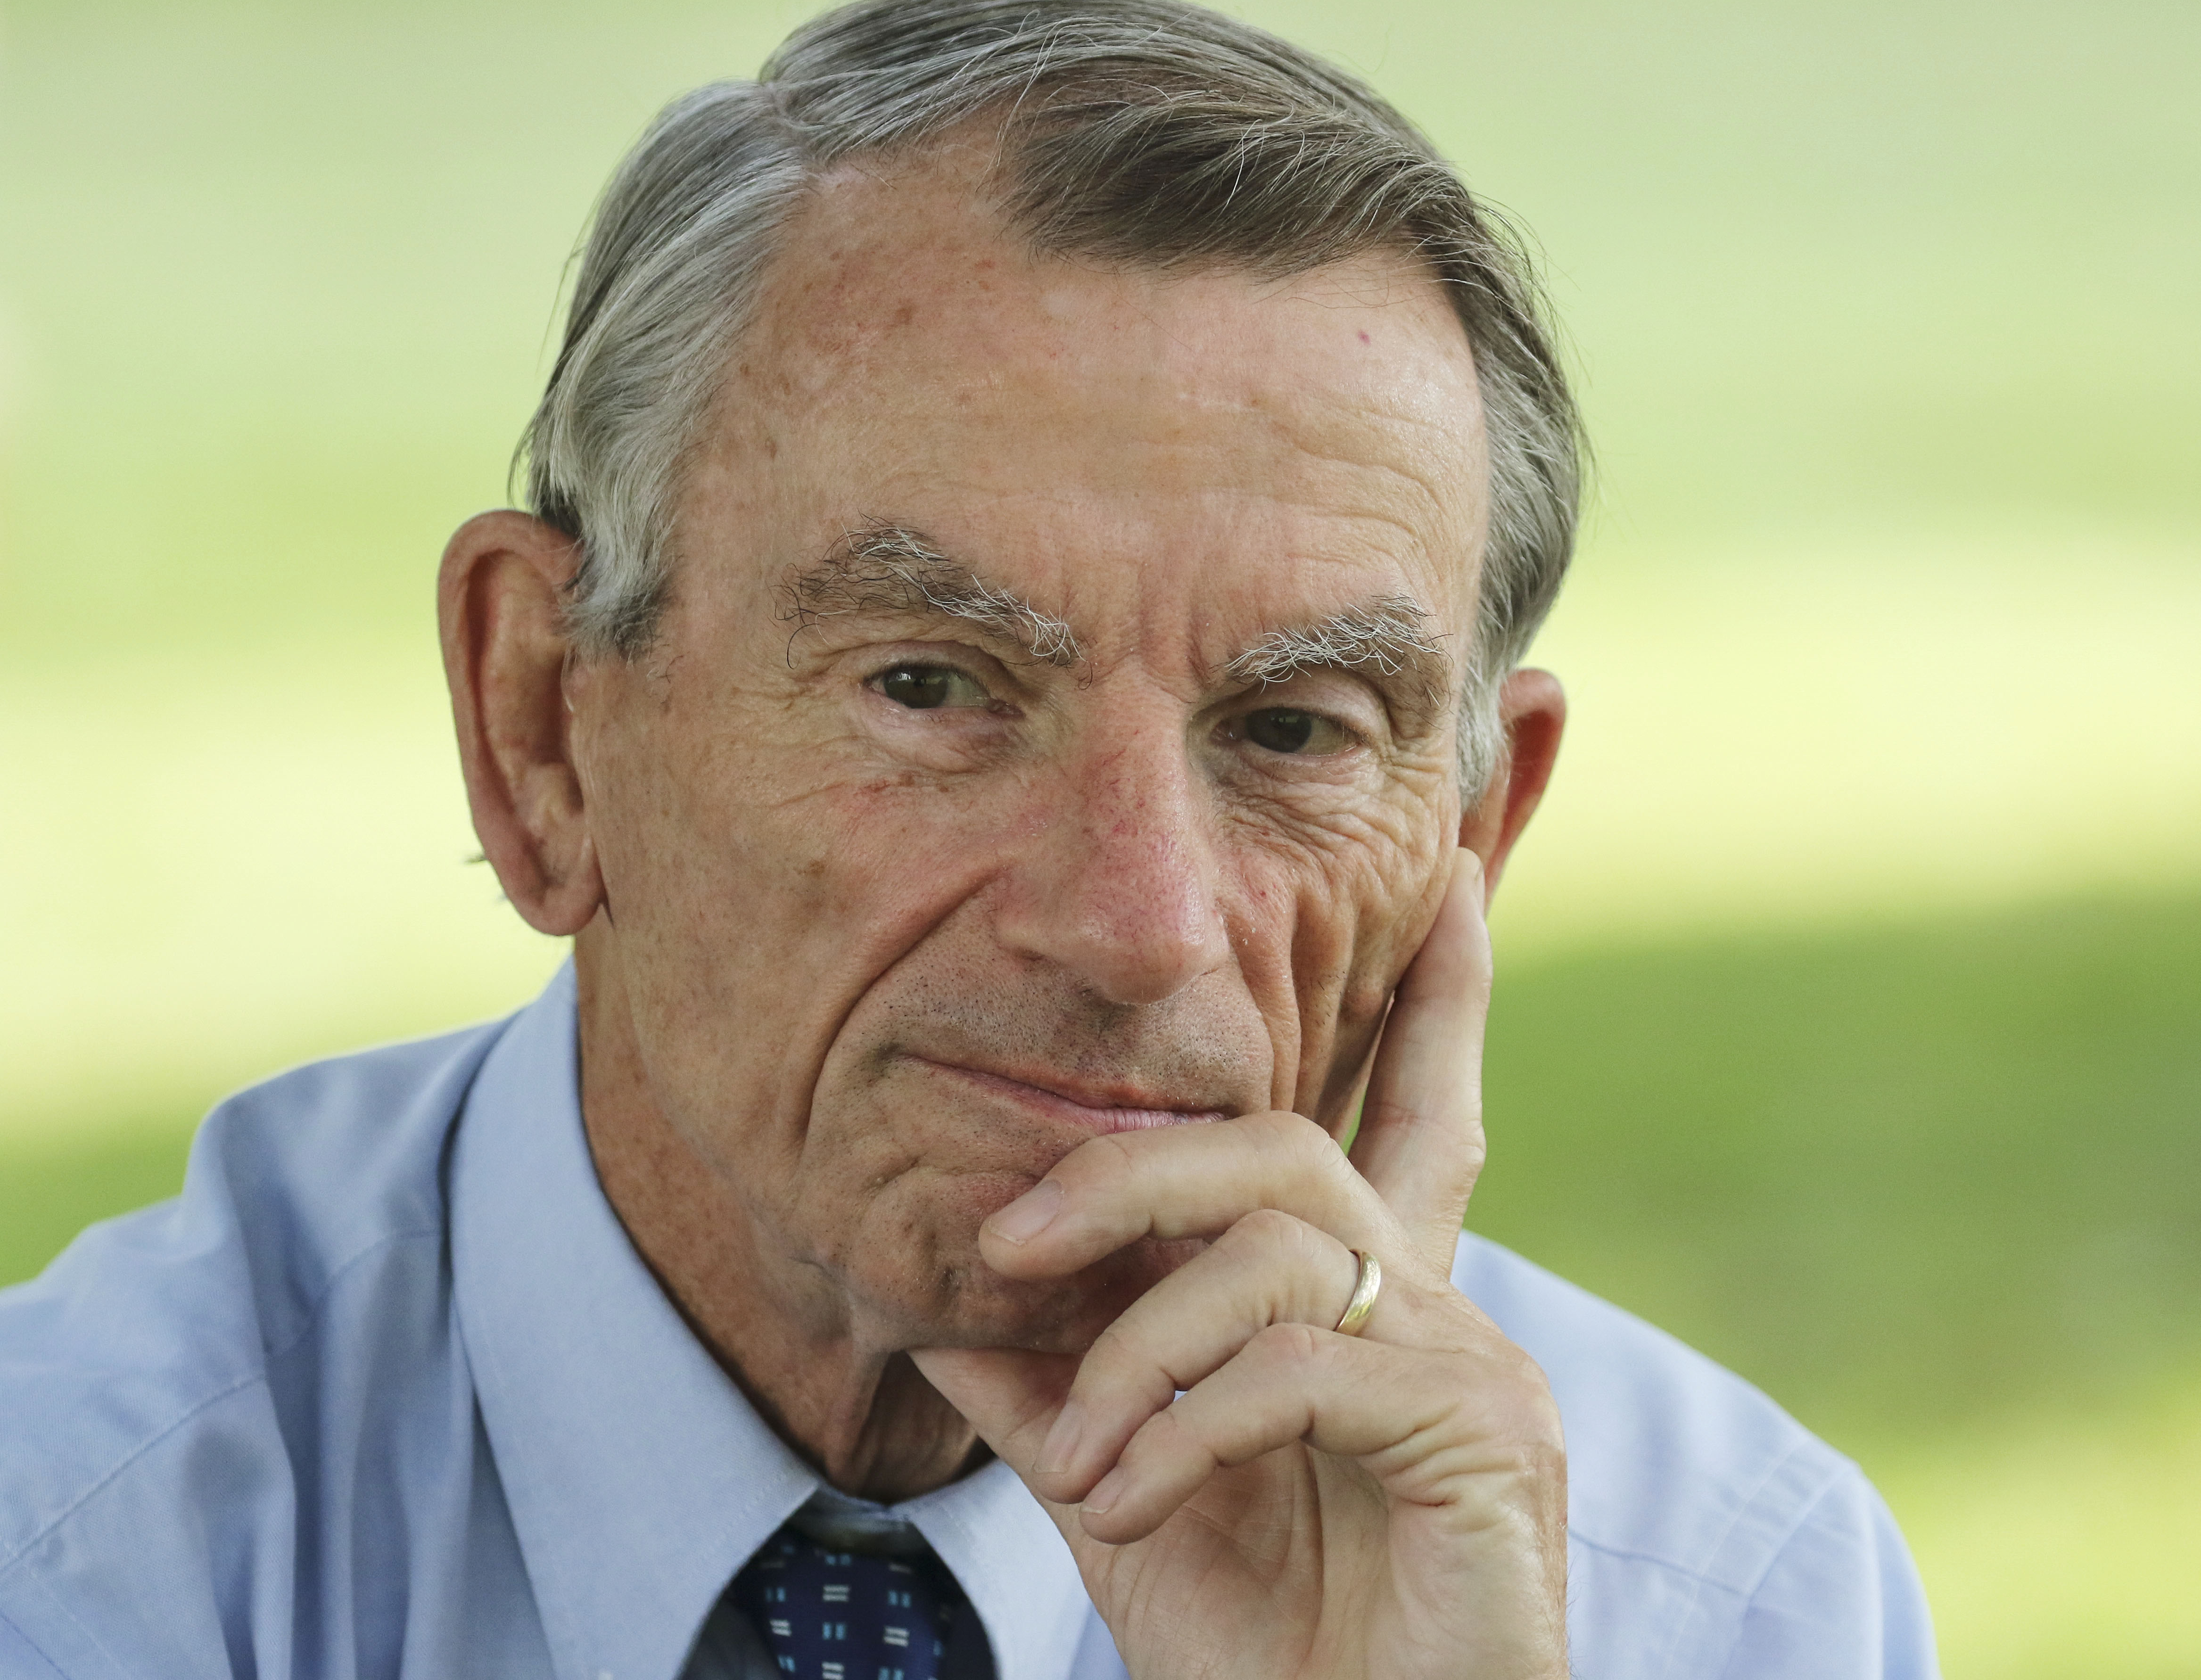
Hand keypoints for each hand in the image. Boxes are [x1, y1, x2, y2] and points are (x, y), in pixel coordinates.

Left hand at [912, 850, 1567, 1679]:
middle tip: (1013, 1238)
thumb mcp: (1131, 1494)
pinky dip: (1187, 1428)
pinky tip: (1136, 1504)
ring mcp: (1473, 1363)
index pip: (1409, 1113)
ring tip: (1082, 1463)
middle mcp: (1436, 1306)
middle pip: (1288, 1148)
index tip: (1462, 878)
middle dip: (1137, 1168)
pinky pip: (1301, 1367)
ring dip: (1138, 1349)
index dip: (1440, 998)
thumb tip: (941, 1305)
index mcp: (1369, 1307)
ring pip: (1275, 1247)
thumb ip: (1058, 1393)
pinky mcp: (1487, 1434)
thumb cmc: (1266, 1647)